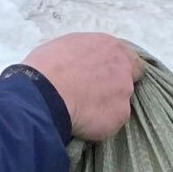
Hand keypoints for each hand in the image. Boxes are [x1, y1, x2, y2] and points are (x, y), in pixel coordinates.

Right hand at [22, 32, 143, 142]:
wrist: (44, 94)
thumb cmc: (46, 68)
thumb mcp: (65, 47)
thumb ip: (84, 55)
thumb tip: (81, 66)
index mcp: (109, 46)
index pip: (128, 58)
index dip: (117, 70)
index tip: (104, 78)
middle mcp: (122, 67)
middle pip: (129, 81)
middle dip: (115, 89)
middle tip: (94, 97)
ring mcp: (124, 92)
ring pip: (119, 104)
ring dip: (106, 108)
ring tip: (82, 113)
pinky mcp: (120, 115)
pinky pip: (111, 123)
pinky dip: (99, 125)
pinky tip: (83, 124)